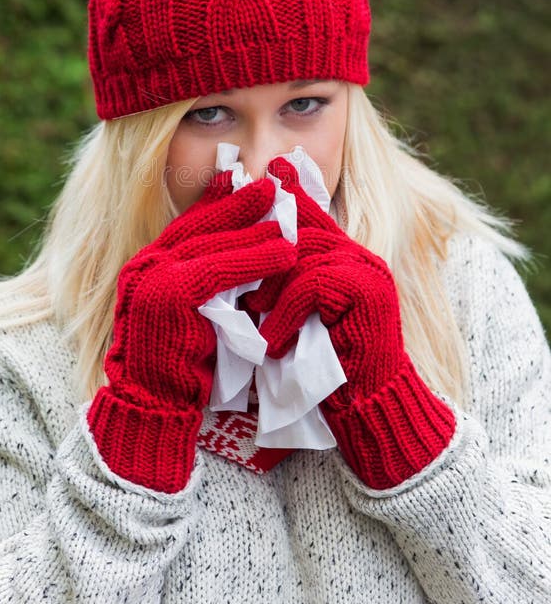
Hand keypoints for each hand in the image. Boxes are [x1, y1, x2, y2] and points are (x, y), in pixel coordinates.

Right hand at [88, 171, 297, 491]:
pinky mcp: (168, 297)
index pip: (188, 224)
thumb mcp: (195, 314)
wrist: (153, 407)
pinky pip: (219, 271)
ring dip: (255, 230)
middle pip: (200, 225)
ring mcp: (152, 279)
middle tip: (273, 184)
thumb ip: (210, 283)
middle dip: (239, 203)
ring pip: (213, 244)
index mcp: (147, 265)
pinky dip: (255, 260)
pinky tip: (284, 254)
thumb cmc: (181, 367)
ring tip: (290, 218)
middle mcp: (144, 266)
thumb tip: (248, 254)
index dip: (218, 200)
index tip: (242, 179)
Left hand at [247, 158, 455, 488]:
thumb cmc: (322, 368)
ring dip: (270, 291)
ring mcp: (367, 271)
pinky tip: (273, 344)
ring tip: (253, 320)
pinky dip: (286, 313)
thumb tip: (234, 257)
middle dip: (261, 256)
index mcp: (343, 255)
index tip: (245, 194)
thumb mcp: (292, 318)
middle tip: (238, 292)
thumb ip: (278, 283)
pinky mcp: (369, 292)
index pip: (307, 212)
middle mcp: (359, 255)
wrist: (367, 409)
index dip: (278, 202)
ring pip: (303, 255)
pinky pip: (314, 283)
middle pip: (300, 230)